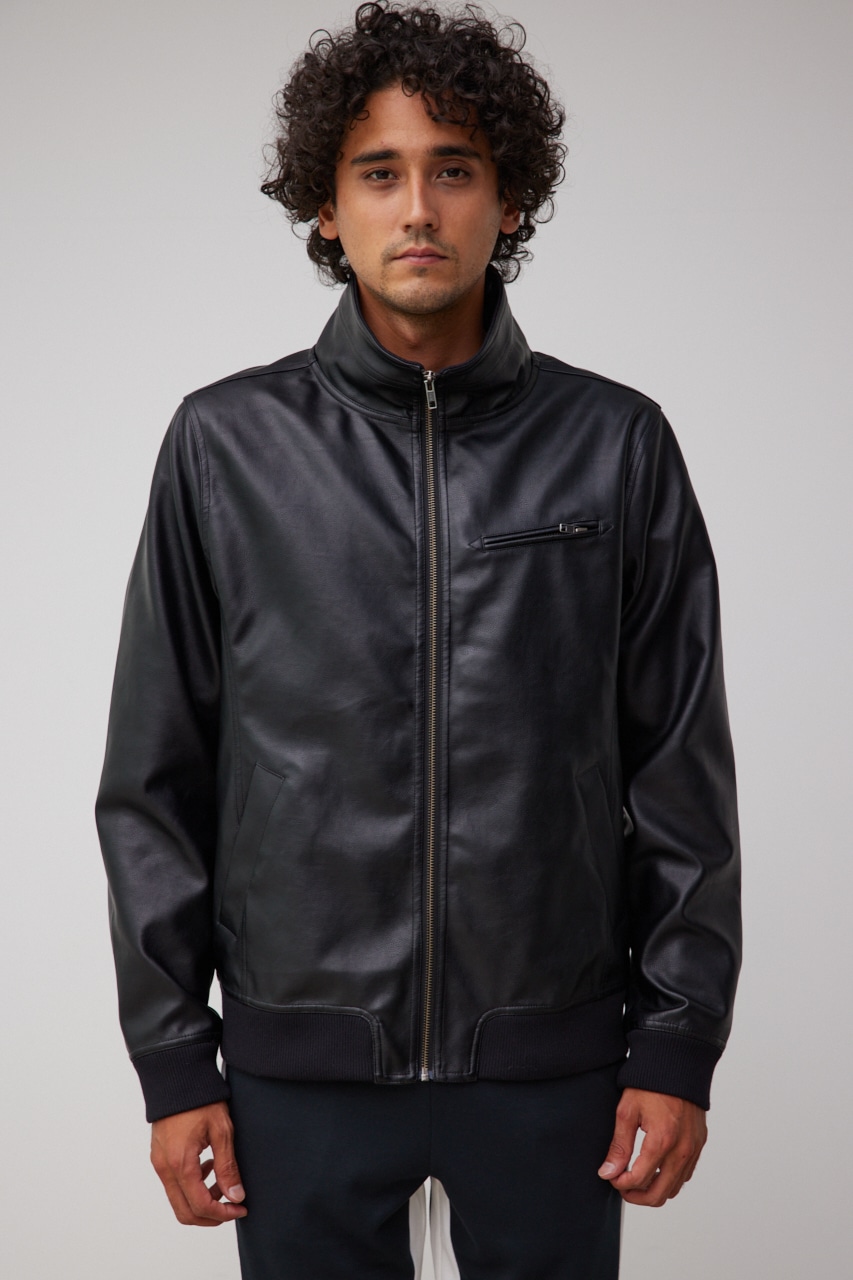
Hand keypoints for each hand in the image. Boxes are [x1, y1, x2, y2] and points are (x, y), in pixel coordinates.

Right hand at [150, 1100, 247, 1225]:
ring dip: (202, 1201)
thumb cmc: (201, 1099)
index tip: (241, 1208)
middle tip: (233, 1206)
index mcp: (180, 1163)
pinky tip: (209, 1167)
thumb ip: (227, 1167)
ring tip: (223, 1182)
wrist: (177, 1077)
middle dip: (211, 1216)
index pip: (200, 1206)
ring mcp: (159, 1163)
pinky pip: (174, 1185)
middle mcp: (165, 1168)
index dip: (223, 1214)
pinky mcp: (159, 1157)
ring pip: (178, 1200)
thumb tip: (236, 1196)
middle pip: (185, 1212)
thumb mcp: (222, 1131)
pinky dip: (192, 1187)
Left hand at [597, 1088, 706, 1206]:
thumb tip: (608, 1173)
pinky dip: (669, 1180)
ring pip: (673, 1189)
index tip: (610, 1177)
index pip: (639, 1180)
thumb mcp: (627, 1111)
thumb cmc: (650, 1084)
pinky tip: (654, 1169)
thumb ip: (619, 1146)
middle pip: (659, 1194)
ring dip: (653, 1190)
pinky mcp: (699, 1145)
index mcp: (662, 1140)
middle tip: (621, 1186)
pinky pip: (685, 1175)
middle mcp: (682, 1150)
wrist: (677, 1065)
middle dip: (636, 1196)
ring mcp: (693, 1149)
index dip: (620, 1184)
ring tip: (635, 1179)